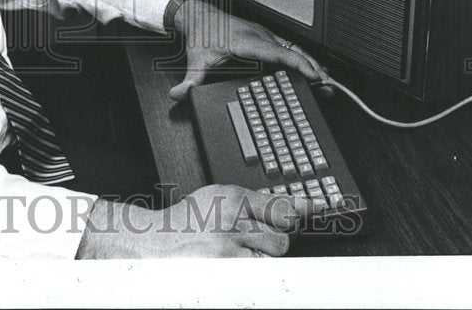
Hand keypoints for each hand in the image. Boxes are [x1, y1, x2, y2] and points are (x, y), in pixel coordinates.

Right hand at [75, 184, 308, 258]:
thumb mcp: (215, 200)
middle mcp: (232, 217)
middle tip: (248, 243)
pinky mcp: (228, 269)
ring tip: (236, 256)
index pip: (280, 202)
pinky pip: (260, 274)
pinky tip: (232, 269)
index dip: (304, 208)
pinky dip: (252, 274)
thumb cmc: (182, 225)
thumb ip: (252, 203)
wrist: (149, 245)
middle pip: (282, 234)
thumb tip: (293, 209)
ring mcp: (230, 245)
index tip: (322, 209)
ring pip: (274, 255)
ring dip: (262, 259)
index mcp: (230, 196)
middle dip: (272, 241)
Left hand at [169, 0, 325, 101]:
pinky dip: (303, 58)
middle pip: (293, 51)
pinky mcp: (266, 37)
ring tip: (326, 81)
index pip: (279, 52)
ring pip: (294, 48)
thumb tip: (179, 94)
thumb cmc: (202, 33)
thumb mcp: (196, 59)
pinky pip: (289, 47)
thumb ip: (190, 80)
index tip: (313, 75)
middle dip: (313, 67)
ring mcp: (265, 35)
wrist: (199, 15)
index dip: (298, 64)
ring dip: (311, 63)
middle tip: (327, 85)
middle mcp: (260, 36)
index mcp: (248, 41)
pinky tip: (311, 70)